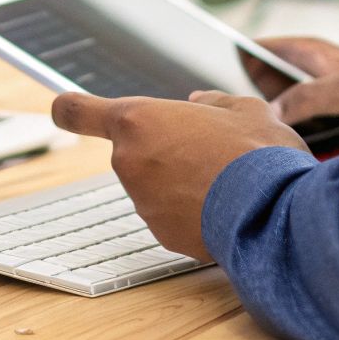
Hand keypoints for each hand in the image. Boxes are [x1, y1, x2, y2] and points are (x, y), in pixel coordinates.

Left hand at [51, 91, 307, 259]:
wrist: (275, 214)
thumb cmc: (258, 153)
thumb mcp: (245, 109)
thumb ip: (213, 104)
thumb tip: (199, 105)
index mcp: (138, 120)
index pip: (80, 112)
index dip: (70, 110)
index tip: (63, 108)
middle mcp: (129, 162)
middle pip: (137, 151)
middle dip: (165, 149)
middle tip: (210, 148)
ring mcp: (143, 203)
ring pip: (157, 184)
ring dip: (181, 181)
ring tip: (228, 179)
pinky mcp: (162, 235)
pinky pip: (172, 215)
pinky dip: (192, 211)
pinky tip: (227, 206)